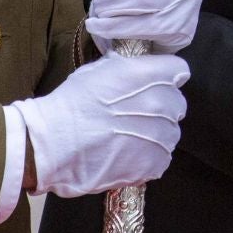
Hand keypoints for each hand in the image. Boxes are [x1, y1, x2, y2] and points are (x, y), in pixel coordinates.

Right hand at [11, 52, 189, 196]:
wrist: (54, 144)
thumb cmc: (70, 104)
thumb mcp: (97, 71)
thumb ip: (125, 68)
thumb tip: (135, 69)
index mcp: (149, 75)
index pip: (178, 69)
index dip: (167, 75)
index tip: (156, 82)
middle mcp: (161, 103)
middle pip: (177, 103)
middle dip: (161, 107)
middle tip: (136, 115)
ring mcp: (160, 135)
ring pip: (171, 133)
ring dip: (156, 134)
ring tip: (129, 139)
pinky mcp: (154, 163)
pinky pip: (162, 158)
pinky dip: (149, 158)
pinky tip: (127, 155)